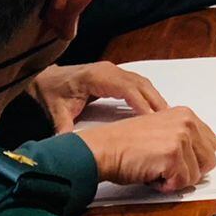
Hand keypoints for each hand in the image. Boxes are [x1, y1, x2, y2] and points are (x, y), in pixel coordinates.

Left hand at [27, 61, 166, 132]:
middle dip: (155, 101)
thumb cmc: (52, 93)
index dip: (141, 103)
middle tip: (170, 120)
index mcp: (97, 77)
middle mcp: (109, 70)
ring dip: (155, 98)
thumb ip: (63, 128)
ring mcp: (114, 71)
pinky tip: (154, 110)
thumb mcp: (56, 112)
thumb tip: (66, 145)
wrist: (45, 79)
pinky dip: (148, 96)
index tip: (154, 120)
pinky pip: (137, 84)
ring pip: (142, 83)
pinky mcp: (115, 75)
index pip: (126, 89)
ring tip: (167, 117)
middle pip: (140, 84)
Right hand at [75, 106, 215, 192]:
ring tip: (156, 169)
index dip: (196, 159)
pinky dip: (167, 186)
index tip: (181, 163)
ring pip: (196, 175)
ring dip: (176, 180)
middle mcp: (186, 123)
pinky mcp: (173, 155)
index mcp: (185, 115)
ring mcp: (181, 138)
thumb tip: (201, 158)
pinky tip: (152, 175)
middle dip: (190, 171)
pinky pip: (182, 183)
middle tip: (167, 169)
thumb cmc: (126, 144)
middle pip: (209, 160)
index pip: (211, 144)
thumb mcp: (162, 130)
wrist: (105, 149)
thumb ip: (183, 138)